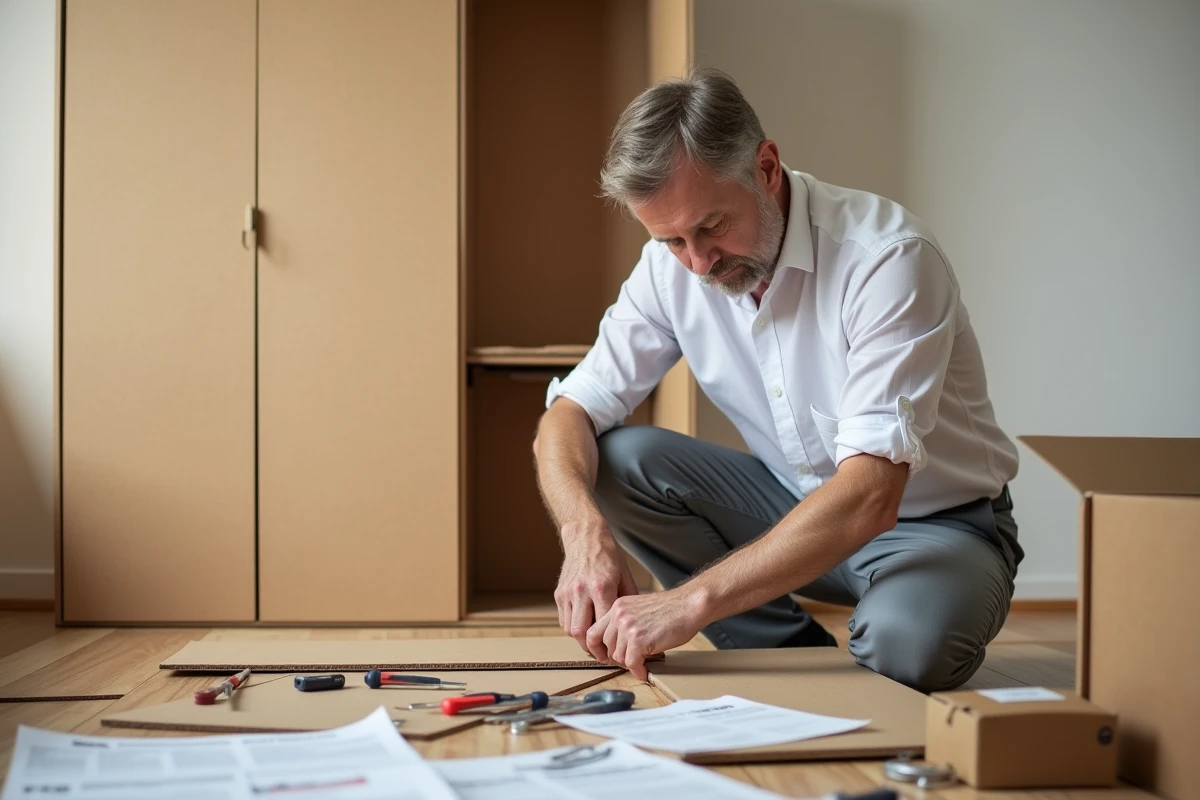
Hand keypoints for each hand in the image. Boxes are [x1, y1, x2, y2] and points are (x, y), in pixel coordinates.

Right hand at [554, 523, 637, 657]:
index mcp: (601, 587)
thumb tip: (635, 626)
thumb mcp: (625, 578)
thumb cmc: (609, 558)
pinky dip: (574, 627)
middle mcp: (582, 591)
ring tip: (595, 643)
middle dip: (593, 649)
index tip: (616, 652)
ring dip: (582, 640)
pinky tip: (586, 626)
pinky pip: (564, 620)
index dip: (610, 643)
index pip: (603, 625)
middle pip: (582, 633)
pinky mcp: (559, 593)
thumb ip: (628, 603)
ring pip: (570, 629)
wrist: (585, 538)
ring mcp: (568, 592)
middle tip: (604, 655)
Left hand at [586, 587, 707, 680]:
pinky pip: (632, 664)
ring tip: (642, 662)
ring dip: (631, 663)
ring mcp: (628, 627)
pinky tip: (645, 670)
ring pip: (618, 657)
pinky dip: (638, 671)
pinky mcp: (639, 640)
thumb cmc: (671, 609)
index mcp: (617, 607)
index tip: (606, 656)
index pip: (593, 632)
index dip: (598, 649)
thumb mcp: (638, 609)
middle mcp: (618, 615)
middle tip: (631, 661)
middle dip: (618, 657)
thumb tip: (617, 646)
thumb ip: (625, 623)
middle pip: (606, 646)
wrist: (689, 606)